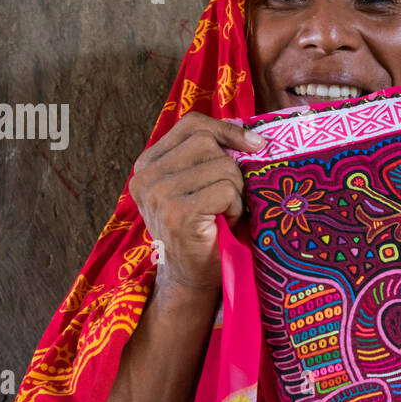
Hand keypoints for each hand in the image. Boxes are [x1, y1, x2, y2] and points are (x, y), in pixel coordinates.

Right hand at [128, 113, 265, 301]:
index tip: (254, 144)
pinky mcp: (177, 213)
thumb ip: (209, 155)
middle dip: (231, 167)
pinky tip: (226, 223)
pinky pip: (226, 191)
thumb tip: (243, 126)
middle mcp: (146, 176)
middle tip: (230, 196)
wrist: (192, 277)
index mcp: (148, 163)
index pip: (191, 124)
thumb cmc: (204, 229)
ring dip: (235, 191)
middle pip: (208, 142)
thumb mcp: (199, 185)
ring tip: (225, 212)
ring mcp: (159, 194)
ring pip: (222, 167)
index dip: (226, 129)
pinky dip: (236, 207)